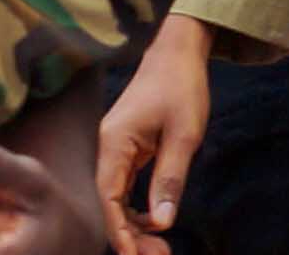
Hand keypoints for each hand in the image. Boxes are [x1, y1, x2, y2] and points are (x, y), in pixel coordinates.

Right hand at [93, 21, 209, 254]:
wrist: (177, 53)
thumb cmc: (181, 88)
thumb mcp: (184, 135)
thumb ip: (170, 178)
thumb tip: (161, 220)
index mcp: (113, 145)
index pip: (108, 200)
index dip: (120, 232)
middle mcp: (104, 151)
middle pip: (108, 205)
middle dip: (129, 235)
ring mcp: (111, 151)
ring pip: (114, 200)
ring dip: (133, 225)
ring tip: (157, 248)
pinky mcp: (122, 152)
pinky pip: (121, 189)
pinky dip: (135, 209)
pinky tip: (152, 224)